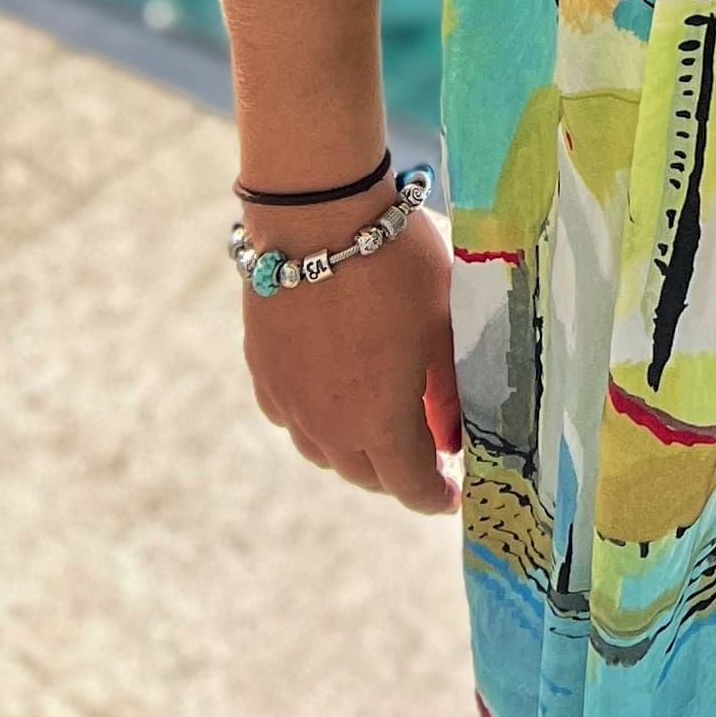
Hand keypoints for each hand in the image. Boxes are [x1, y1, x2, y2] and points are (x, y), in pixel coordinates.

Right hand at [240, 196, 461, 514]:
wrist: (318, 220)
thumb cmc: (397, 267)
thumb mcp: (444, 325)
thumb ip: (450, 389)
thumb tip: (453, 434)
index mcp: (380, 424)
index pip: (410, 486)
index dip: (435, 496)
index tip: (451, 495)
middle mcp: (328, 428)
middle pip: (366, 473)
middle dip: (398, 472)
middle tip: (424, 454)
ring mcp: (289, 402)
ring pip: (323, 450)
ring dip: (355, 448)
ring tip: (380, 424)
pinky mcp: (263, 371)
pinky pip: (293, 416)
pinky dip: (317, 417)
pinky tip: (332, 391)